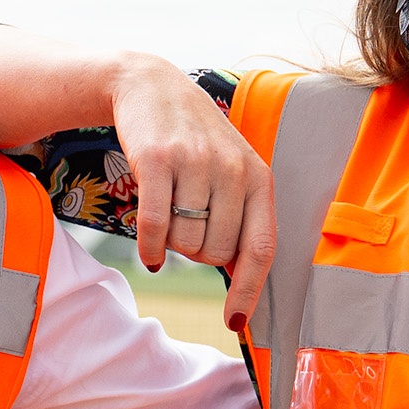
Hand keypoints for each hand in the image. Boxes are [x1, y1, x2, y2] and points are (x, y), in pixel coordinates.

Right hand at [109, 54, 271, 330]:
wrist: (149, 86)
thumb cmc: (194, 139)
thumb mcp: (231, 170)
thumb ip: (242, 218)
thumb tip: (244, 278)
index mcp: (259, 177)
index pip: (261, 248)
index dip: (249, 291)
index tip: (234, 322)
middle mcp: (233, 169)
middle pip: (215, 252)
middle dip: (196, 254)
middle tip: (185, 229)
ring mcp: (194, 163)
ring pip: (184, 241)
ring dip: (171, 243)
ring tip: (168, 215)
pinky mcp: (156, 160)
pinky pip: (154, 225)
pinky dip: (149, 248)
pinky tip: (148, 255)